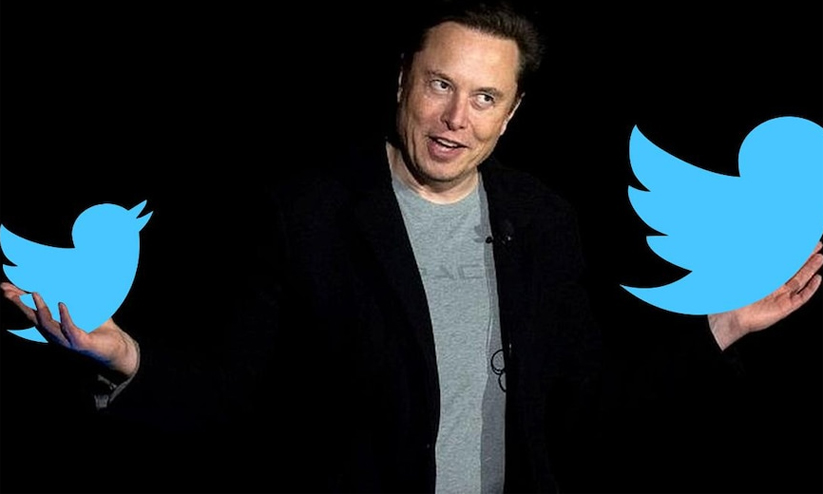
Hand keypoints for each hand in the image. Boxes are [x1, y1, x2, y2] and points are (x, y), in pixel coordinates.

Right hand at [1, 282, 139, 379]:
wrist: (116, 347)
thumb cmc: (99, 328)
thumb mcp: (85, 309)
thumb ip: (76, 297)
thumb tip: (71, 276)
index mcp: (53, 326)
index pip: (31, 312)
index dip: (18, 301)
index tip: (5, 288)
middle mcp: (55, 334)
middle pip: (32, 318)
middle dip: (19, 304)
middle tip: (7, 291)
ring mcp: (65, 340)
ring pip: (47, 324)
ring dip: (39, 308)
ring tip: (35, 293)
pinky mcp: (79, 342)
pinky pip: (69, 328)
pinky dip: (65, 316)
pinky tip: (61, 304)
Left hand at [709, 241, 822, 349]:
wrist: (737, 317)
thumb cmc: (739, 298)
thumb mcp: (751, 277)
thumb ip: (763, 265)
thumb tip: (772, 248)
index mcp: (767, 279)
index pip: (784, 264)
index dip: (794, 254)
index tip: (803, 242)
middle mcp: (776, 287)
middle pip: (795, 269)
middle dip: (806, 258)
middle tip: (817, 246)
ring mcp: (783, 296)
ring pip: (800, 280)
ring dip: (810, 269)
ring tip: (820, 258)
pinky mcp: (787, 307)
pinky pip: (802, 296)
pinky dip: (811, 288)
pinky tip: (818, 279)